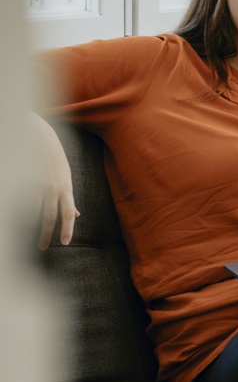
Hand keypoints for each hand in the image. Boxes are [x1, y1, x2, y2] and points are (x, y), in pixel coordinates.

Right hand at [33, 113, 78, 249]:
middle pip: (50, 216)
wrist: (38, 134)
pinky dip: (20, 211)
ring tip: (25, 235)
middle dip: (46, 235)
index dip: (67, 230)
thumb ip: (69, 197)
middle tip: (42, 247)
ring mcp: (36, 182)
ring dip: (28, 225)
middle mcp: (52, 186)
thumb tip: (77, 214)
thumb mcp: (66, 175)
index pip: (67, 213)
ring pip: (32, 210)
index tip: (65, 243)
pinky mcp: (23, 178)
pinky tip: (17, 219)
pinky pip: (21, 200)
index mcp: (65, 187)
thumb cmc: (53, 156)